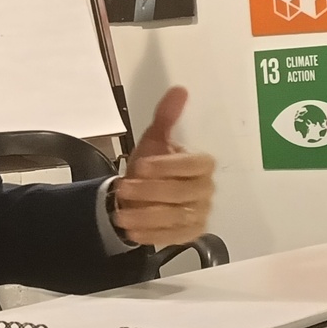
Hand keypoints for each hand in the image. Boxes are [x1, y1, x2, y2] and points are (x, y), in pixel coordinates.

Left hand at [112, 87, 216, 246]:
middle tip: (124, 188)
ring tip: (120, 214)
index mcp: (202, 165)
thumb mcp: (155, 140)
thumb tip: (179, 89)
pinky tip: (131, 231)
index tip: (140, 166)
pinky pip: (172, 237)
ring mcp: (200, 214)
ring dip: (145, 216)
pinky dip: (150, 234)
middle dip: (151, 191)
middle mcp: (206, 191)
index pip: (194, 166)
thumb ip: (167, 117)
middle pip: (183, 193)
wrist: (141, 196)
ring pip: (175, 217)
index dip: (167, 166)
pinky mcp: (190, 235)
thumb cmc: (151, 167)